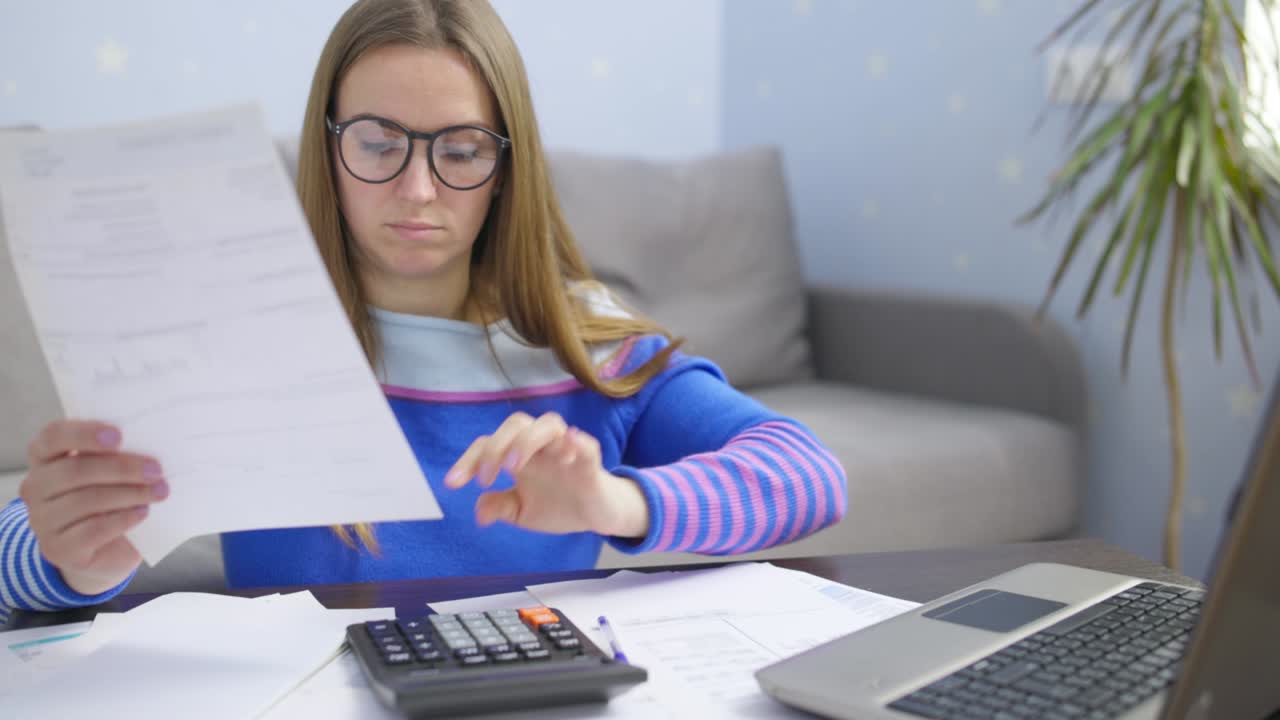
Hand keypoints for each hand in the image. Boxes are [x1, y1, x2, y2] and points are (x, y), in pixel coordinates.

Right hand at [19, 420, 168, 595]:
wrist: (108, 549)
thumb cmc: (113, 498)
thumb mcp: (112, 470)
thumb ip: (119, 453)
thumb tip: (152, 439)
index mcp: (45, 456)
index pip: (54, 436)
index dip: (84, 434)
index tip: (119, 436)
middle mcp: (35, 487)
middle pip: (74, 470)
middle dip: (121, 468)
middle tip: (156, 470)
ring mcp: (42, 520)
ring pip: (85, 501)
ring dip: (129, 494)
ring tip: (159, 491)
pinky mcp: (57, 548)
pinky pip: (92, 530)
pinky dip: (123, 519)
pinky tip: (142, 512)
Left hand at [444, 412, 648, 537]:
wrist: (597, 515)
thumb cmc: (558, 504)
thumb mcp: (523, 511)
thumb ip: (500, 507)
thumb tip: (478, 513)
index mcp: (521, 455)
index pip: (489, 443)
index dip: (468, 461)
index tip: (452, 484)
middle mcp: (541, 447)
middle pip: (516, 423)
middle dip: (496, 446)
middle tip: (486, 479)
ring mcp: (566, 451)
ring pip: (548, 424)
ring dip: (527, 440)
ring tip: (514, 467)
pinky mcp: (591, 463)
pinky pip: (587, 446)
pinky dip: (577, 444)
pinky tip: (567, 450)